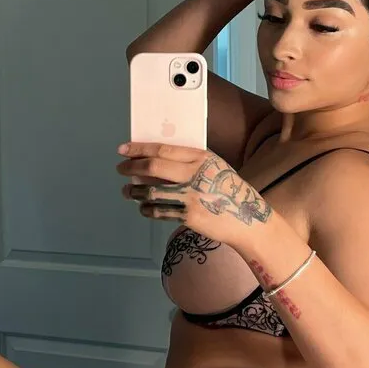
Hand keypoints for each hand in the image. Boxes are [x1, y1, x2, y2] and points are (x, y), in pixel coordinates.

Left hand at [116, 142, 272, 250]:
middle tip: (121, 169)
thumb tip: (154, 161)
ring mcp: (191, 196)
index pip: (163, 149)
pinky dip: (146, 208)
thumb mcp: (215, 168)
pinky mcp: (188, 216)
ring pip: (151, 190)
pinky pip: (158, 210)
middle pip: (153, 167)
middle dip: (131, 167)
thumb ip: (189, 163)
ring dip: (134, 191)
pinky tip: (143, 207)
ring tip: (127, 191)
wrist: (248, 219)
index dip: (139, 149)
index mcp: (201, 158)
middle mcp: (195, 174)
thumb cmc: (229, 191)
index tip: (123, 149)